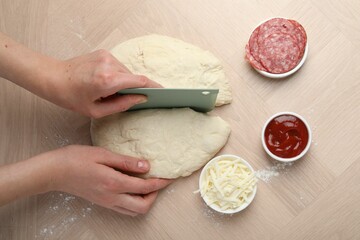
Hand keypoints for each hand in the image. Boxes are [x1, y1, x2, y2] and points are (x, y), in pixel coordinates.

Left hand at [51, 50, 160, 117]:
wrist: (53, 77)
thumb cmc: (71, 98)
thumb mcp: (96, 110)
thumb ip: (122, 105)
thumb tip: (141, 99)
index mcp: (108, 80)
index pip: (140, 81)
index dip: (153, 87)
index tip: (163, 92)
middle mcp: (109, 64)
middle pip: (134, 76)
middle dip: (133, 87)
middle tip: (122, 98)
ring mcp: (107, 56)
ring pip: (126, 71)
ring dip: (124, 81)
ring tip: (108, 90)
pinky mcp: (103, 52)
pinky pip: (118, 66)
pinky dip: (117, 75)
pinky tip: (103, 82)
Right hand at [51, 145, 171, 215]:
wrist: (55, 172)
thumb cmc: (76, 159)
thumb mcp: (103, 154)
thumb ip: (126, 162)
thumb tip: (147, 166)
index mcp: (114, 183)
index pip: (145, 188)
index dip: (160, 183)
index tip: (169, 177)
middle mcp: (112, 197)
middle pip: (143, 206)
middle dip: (155, 195)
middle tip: (159, 181)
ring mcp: (107, 202)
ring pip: (134, 211)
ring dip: (145, 200)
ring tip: (148, 185)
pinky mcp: (102, 202)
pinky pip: (124, 209)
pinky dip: (134, 202)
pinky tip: (134, 189)